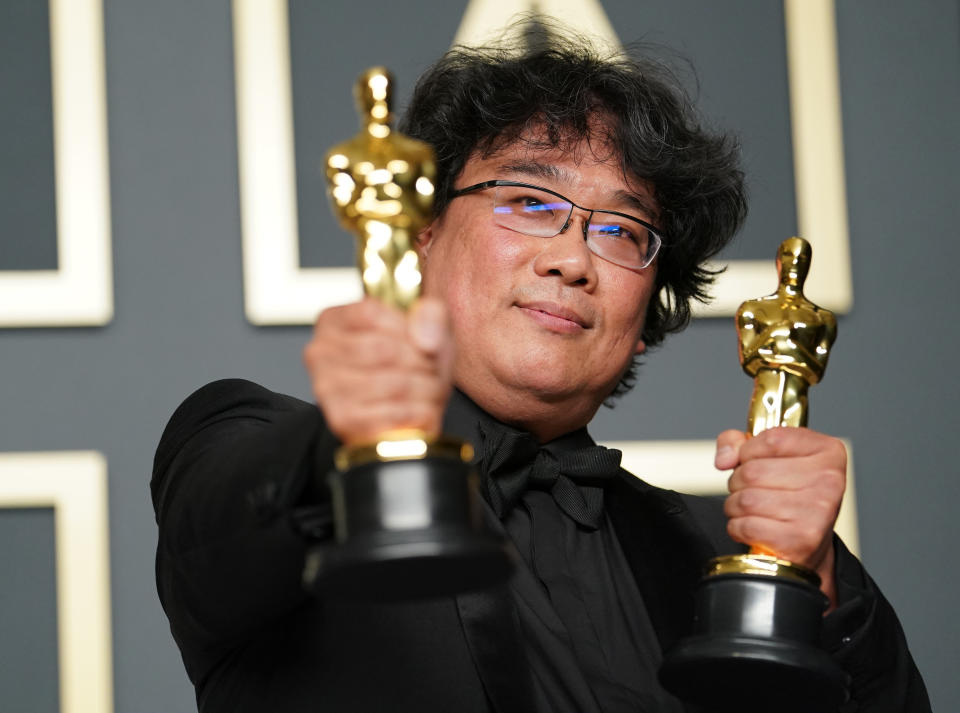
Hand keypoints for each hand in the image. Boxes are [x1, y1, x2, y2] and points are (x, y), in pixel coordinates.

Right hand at [303, 297, 453, 444]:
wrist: (412, 408)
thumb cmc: (413, 359)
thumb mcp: (427, 322)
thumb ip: (431, 313)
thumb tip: (425, 339)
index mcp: (333, 320)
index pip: (371, 313)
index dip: (406, 326)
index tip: (419, 336)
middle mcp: (320, 352)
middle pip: (386, 349)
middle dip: (422, 360)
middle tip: (429, 366)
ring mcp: (327, 388)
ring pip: (396, 383)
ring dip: (426, 387)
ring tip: (428, 387)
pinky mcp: (344, 421)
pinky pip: (396, 414)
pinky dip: (420, 412)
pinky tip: (420, 408)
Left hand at [716, 427, 846, 608]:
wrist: (807, 543)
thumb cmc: (787, 494)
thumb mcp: (768, 456)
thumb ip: (737, 442)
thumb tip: (724, 459)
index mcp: (828, 450)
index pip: (771, 439)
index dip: (748, 451)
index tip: (750, 461)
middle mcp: (829, 480)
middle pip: (753, 471)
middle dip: (738, 482)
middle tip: (751, 491)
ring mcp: (818, 512)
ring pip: (746, 500)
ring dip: (736, 506)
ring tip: (751, 510)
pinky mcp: (802, 540)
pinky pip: (746, 526)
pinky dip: (738, 528)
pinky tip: (752, 527)